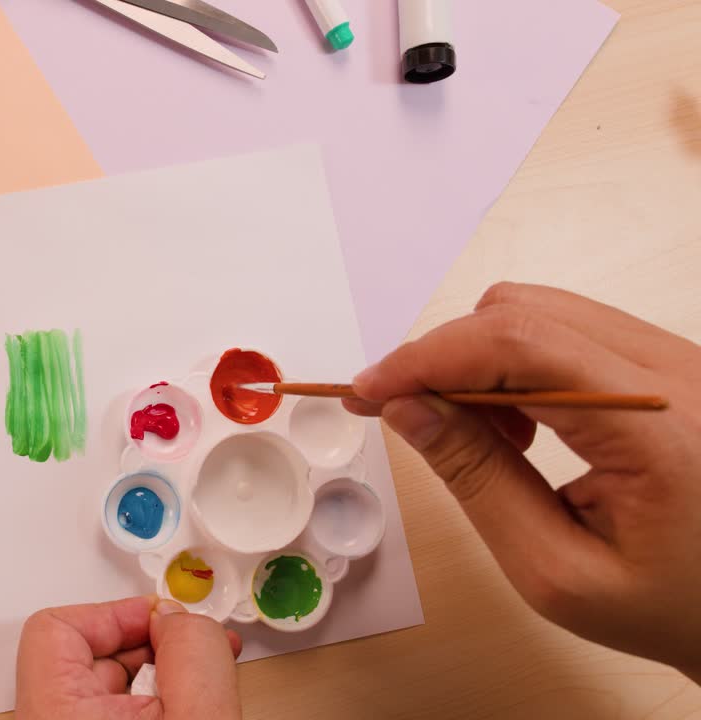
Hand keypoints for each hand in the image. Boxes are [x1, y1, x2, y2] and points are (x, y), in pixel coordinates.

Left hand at [15, 596, 242, 719]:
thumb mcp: (198, 717)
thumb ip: (193, 653)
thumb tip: (181, 619)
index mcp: (56, 714)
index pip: (56, 627)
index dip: (116, 613)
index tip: (163, 619)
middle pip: (87, 654)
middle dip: (150, 643)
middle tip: (196, 649)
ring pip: (108, 688)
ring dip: (160, 676)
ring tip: (204, 684)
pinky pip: (117, 714)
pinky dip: (159, 705)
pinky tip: (193, 707)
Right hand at [346, 283, 700, 681]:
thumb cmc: (674, 606)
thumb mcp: (556, 570)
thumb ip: (478, 481)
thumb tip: (408, 411)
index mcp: (657, 428)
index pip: (518, 346)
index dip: (427, 358)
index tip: (368, 391)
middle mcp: (676, 374)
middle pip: (523, 314)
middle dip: (444, 358)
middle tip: (402, 414)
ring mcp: (677, 362)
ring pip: (542, 313)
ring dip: (480, 363)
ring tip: (479, 438)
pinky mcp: (668, 366)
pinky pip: (569, 332)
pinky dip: (517, 367)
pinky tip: (518, 427)